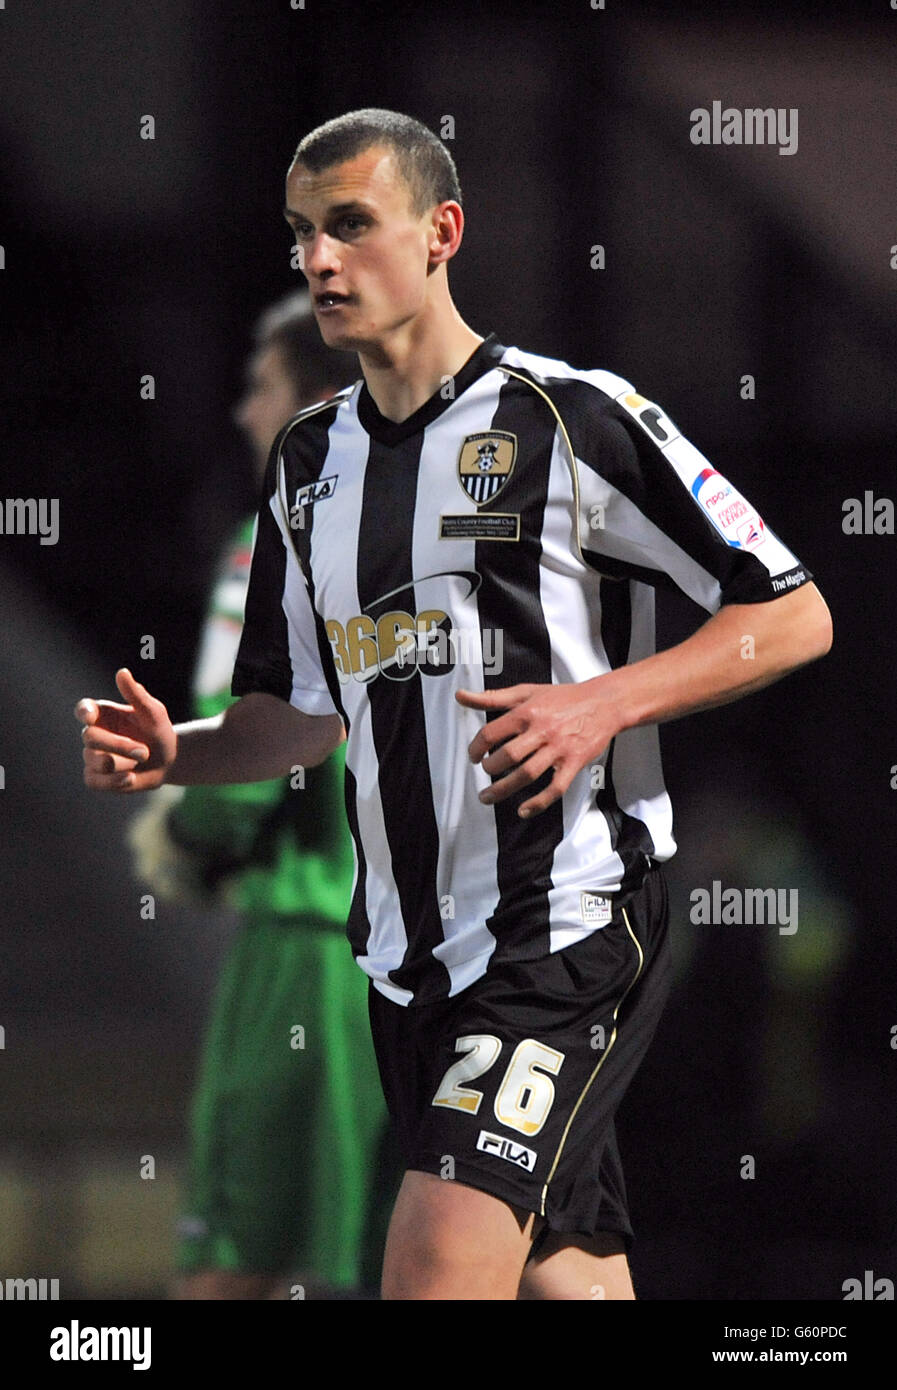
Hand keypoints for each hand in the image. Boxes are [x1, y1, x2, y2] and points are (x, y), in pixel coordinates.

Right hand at [76, 668, 176, 791]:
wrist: (168, 760)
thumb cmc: (158, 731)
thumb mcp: (153, 712)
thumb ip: (136, 694)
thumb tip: (122, 673)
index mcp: (103, 713)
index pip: (83, 710)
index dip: (83, 712)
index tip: (90, 716)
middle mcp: (93, 733)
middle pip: (91, 739)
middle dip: (119, 746)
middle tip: (145, 752)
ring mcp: (91, 756)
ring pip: (95, 762)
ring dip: (123, 763)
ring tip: (143, 760)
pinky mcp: (95, 777)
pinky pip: (95, 781)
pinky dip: (114, 782)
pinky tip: (131, 778)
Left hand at [456, 680, 619, 818]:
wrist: (603, 703)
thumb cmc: (565, 698)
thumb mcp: (526, 692)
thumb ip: (492, 698)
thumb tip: (462, 696)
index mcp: (527, 712)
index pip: (492, 733)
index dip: (476, 748)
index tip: (474, 756)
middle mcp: (542, 730)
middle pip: (507, 756)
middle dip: (490, 769)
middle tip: (485, 772)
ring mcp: (559, 749)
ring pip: (527, 774)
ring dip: (504, 789)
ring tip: (489, 796)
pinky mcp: (574, 763)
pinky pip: (555, 788)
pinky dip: (538, 802)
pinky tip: (524, 809)